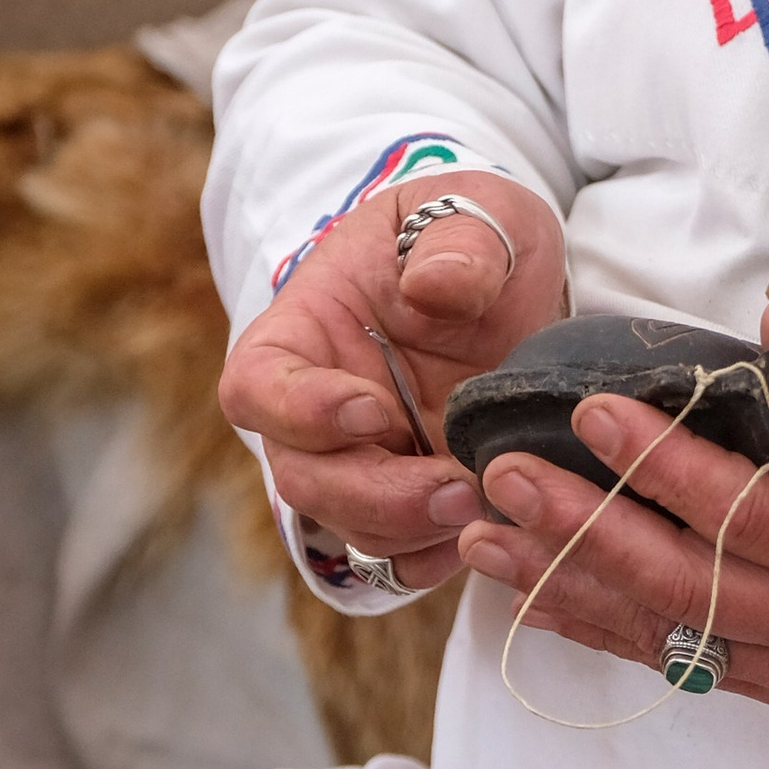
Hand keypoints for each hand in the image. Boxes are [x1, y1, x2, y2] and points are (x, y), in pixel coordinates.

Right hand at [218, 173, 563, 590]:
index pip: (257, 386)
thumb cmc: (474, 232)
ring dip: (414, 531)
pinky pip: (403, 555)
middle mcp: (316, 411)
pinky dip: (438, 557)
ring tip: (487, 508)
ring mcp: (362, 461)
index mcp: (303, 332)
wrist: (511, 278)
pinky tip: (491, 533)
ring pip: (353, 526)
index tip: (373, 410)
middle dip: (375, 494)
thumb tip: (436, 287)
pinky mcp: (411, 496)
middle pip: (304, 478)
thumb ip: (459, 242)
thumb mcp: (479, 211)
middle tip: (455, 489)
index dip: (300, 411)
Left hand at [458, 291, 768, 739]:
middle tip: (504, 475)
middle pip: (678, 580)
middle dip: (581, 526)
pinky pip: (679, 662)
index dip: (662, 464)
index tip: (596, 411)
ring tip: (481, 541)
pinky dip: (605, 629)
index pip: (745, 510)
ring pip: (661, 631)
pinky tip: (541, 598)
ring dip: (565, 585)